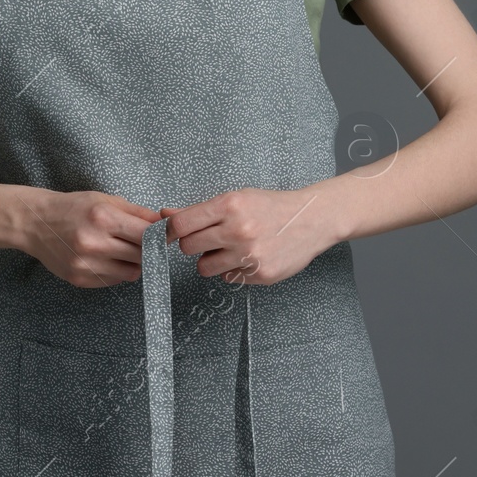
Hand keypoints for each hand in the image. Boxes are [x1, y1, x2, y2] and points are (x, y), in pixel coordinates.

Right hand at [18, 189, 161, 287]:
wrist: (35, 223)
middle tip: (139, 242)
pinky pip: (113, 281)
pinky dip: (116, 271)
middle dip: (146, 249)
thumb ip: (137, 212)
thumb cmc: (72, 207)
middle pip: (141, 256)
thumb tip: (164, 224)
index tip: (161, 236)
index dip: (158, 236)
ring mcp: (86, 265)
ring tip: (120, 250)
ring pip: (130, 273)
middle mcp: (95, 243)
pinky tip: (104, 258)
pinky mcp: (80, 279)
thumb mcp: (104, 200)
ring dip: (132, 263)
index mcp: (103, 218)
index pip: (146, 235)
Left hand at [162, 187, 335, 286]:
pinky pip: (229, 277)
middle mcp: (238, 230)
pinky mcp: (260, 274)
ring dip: (211, 261)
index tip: (174, 234)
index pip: (181, 224)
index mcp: (230, 205)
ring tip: (229, 249)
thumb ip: (200, 210)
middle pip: (188, 247)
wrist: (312, 219)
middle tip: (209, 240)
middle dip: (193, 245)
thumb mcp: (236, 199)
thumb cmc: (270, 206)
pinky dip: (234, 269)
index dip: (172, 231)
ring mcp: (250, 254)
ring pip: (204, 268)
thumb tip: (164, 214)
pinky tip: (250, 257)